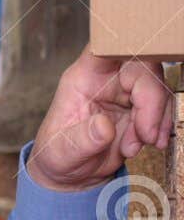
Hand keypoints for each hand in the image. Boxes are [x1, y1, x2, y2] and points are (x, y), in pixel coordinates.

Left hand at [26, 46, 173, 191]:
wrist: (70, 174)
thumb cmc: (57, 156)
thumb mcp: (61, 153)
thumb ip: (81, 140)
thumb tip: (103, 127)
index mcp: (83, 77)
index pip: (106, 47)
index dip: (126, 45)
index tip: (141, 60)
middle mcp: (107, 79)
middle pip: (143, 69)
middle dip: (151, 102)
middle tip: (144, 135)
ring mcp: (126, 92)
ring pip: (157, 88)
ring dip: (155, 120)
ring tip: (134, 147)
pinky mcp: (140, 107)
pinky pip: (162, 107)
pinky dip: (160, 126)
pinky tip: (150, 144)